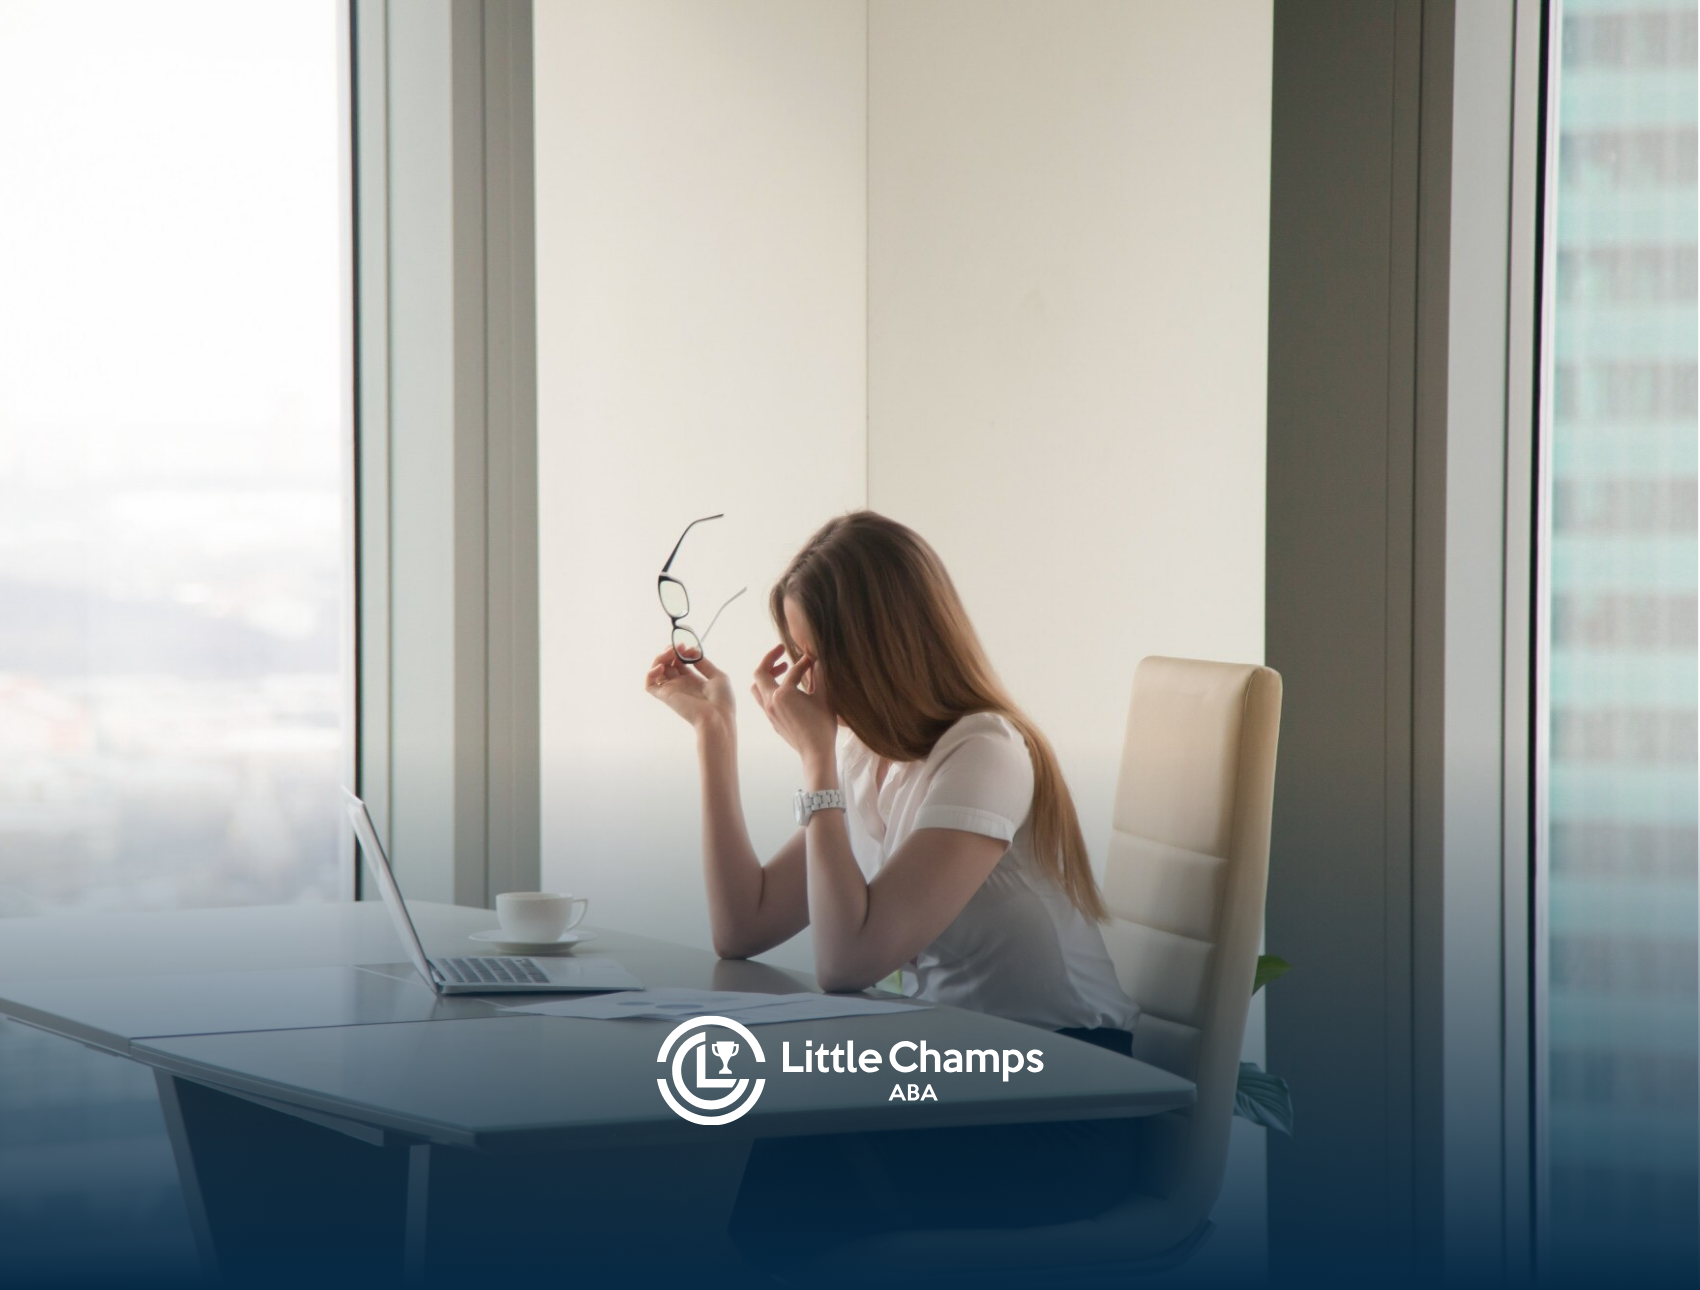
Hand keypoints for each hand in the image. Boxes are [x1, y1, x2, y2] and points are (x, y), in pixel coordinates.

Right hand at [645, 648, 734, 731]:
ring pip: (657, 671)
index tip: (687, 645)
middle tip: (678, 646)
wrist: (717, 718)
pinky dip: (650, 673)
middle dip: (671, 651)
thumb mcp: (718, 676)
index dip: (681, 651)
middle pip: (668, 663)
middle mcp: (681, 685)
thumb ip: (703, 663)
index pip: (680, 662)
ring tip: (671, 652)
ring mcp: (672, 690)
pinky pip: (649, 684)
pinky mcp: (665, 696)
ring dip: (660, 657)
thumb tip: (691, 651)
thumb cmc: (722, 701)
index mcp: (694, 681)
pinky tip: (661, 667)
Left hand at [751, 645, 837, 771]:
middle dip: (770, 659)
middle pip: (760, 673)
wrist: (815, 752)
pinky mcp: (772, 721)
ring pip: (757, 688)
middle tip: (782, 650)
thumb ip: (820, 675)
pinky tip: (786, 690)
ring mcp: (769, 712)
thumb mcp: (824, 697)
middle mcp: (771, 701)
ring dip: (766, 675)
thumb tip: (817, 660)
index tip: (813, 658)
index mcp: (783, 693)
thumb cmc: (822, 726)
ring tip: (781, 669)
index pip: (793, 671)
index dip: (805, 662)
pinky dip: (770, 689)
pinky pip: (763, 700)